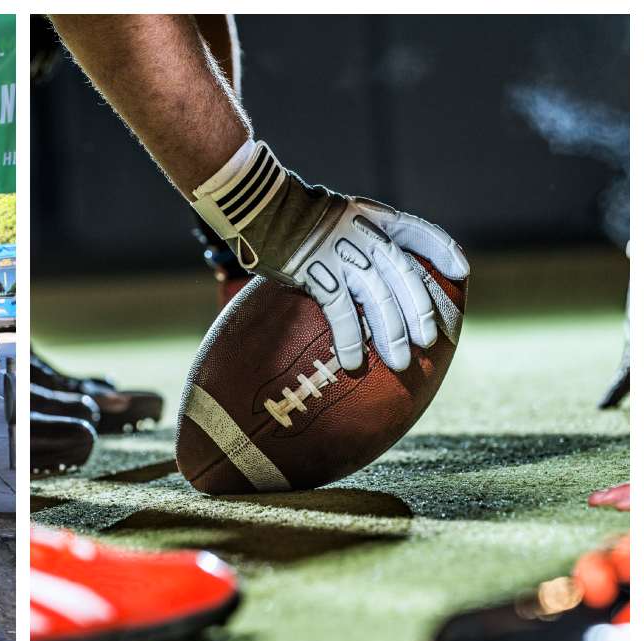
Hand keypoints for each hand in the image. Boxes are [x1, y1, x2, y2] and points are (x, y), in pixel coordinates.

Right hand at [192, 141, 468, 371]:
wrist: (255, 203)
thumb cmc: (289, 215)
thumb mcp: (333, 216)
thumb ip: (356, 236)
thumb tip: (370, 271)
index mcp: (371, 215)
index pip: (418, 231)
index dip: (442, 251)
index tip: (460, 272)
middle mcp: (362, 232)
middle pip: (403, 274)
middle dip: (419, 310)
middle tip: (428, 341)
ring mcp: (339, 251)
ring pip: (378, 297)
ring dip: (391, 332)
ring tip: (400, 362)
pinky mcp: (314, 270)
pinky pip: (340, 310)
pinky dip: (350, 338)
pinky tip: (353, 361)